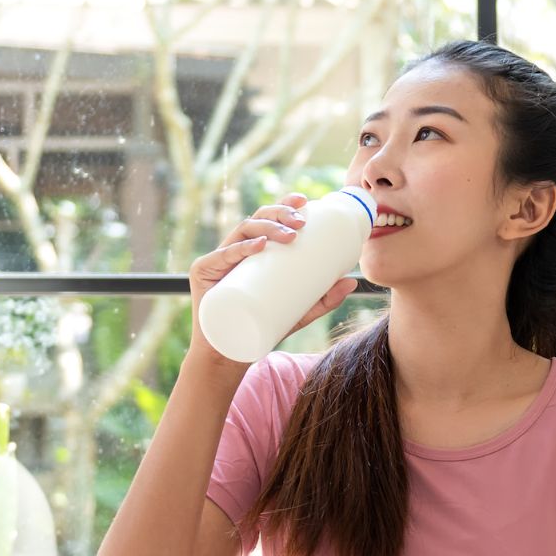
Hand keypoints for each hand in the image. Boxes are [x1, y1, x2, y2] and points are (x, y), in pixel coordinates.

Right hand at [186, 191, 362, 365]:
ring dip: (267, 227)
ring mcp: (217, 260)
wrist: (227, 355)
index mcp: (253, 253)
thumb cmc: (260, 328)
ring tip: (290, 235)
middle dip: (279, 214)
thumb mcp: (297, 313)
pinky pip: (220, 256)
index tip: (304, 199)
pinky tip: (258, 245)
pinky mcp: (202, 274)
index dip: (283, 205)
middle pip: (256, 220)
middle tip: (301, 222)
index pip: (268, 220)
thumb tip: (352, 282)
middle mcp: (235, 251)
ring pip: (241, 232)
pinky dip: (240, 249)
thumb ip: (322, 299)